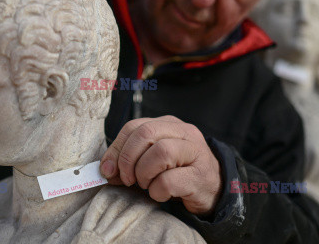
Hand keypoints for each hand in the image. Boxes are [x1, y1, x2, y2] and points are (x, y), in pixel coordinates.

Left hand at [100, 116, 222, 214]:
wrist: (213, 190)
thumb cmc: (177, 173)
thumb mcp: (152, 161)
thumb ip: (129, 160)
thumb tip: (105, 170)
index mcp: (168, 124)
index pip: (134, 126)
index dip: (116, 148)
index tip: (108, 169)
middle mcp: (184, 132)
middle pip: (146, 134)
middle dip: (128, 159)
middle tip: (127, 179)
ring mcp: (195, 152)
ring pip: (160, 152)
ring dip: (144, 174)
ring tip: (146, 185)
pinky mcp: (200, 176)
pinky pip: (169, 180)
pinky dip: (157, 191)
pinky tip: (161, 194)